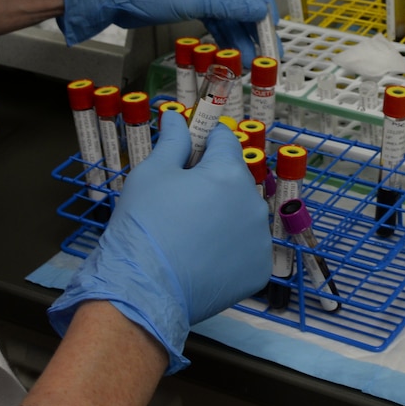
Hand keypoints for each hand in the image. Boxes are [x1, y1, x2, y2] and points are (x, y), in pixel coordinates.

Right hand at [49, 109, 271, 372]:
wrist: (144, 290)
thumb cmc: (144, 224)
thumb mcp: (151, 173)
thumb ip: (172, 140)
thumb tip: (177, 115)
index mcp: (229, 174)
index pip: (224, 141)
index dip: (204, 141)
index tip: (188, 150)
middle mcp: (254, 204)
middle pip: (234, 180)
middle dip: (212, 183)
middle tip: (179, 202)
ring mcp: (260, 241)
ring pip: (242, 215)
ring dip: (223, 216)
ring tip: (189, 234)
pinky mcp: (259, 271)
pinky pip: (246, 249)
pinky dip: (229, 250)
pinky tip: (203, 257)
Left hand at [60, 0, 277, 55]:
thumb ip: (233, 6)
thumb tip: (261, 11)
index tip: (269, 22)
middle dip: (254, 24)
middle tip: (267, 50)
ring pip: (228, 12)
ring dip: (239, 35)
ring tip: (248, 60)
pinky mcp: (188, 3)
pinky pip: (213, 19)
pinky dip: (222, 35)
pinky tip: (231, 52)